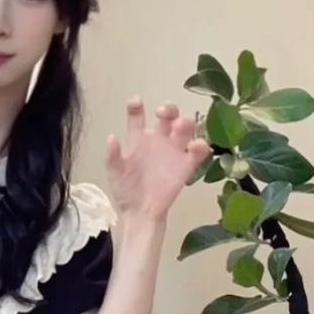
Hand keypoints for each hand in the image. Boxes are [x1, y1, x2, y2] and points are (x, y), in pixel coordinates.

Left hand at [106, 97, 211, 220]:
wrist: (140, 213)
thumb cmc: (126, 190)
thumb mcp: (115, 173)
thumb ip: (113, 155)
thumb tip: (112, 137)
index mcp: (139, 139)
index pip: (138, 117)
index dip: (137, 107)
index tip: (136, 101)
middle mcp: (158, 141)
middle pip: (168, 116)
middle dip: (169, 109)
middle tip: (163, 113)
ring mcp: (174, 152)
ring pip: (186, 129)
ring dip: (186, 123)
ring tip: (180, 126)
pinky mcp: (186, 166)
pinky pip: (198, 152)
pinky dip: (201, 146)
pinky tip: (195, 146)